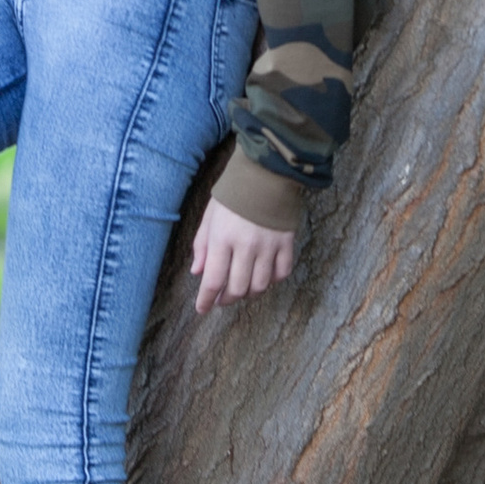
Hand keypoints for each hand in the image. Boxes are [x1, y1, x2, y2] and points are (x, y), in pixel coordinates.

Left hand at [191, 199, 298, 315]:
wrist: (266, 174)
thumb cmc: (233, 196)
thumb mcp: (209, 217)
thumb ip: (202, 245)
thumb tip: (197, 272)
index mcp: (222, 238)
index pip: (213, 280)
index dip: (206, 300)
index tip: (202, 309)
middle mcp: (246, 246)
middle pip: (237, 288)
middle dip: (227, 299)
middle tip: (222, 299)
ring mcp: (268, 246)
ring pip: (259, 286)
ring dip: (248, 293)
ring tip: (242, 289)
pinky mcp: (286, 244)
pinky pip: (281, 274)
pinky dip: (272, 281)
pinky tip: (263, 276)